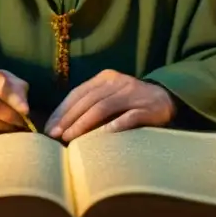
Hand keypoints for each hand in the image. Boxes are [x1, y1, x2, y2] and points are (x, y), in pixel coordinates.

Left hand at [45, 70, 176, 141]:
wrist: (166, 99)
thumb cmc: (130, 103)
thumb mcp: (109, 97)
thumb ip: (90, 105)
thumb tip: (61, 126)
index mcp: (104, 78)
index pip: (77, 93)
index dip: (62, 110)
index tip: (49, 127)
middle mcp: (117, 82)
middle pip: (87, 101)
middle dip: (68, 119)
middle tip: (55, 136)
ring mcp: (133, 94)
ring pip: (102, 108)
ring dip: (83, 124)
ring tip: (70, 138)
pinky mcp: (147, 108)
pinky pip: (128, 117)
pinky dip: (114, 126)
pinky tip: (102, 136)